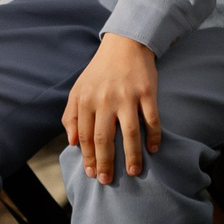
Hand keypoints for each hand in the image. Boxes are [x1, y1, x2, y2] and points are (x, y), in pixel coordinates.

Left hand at [64, 34, 161, 183]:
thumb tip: (72, 143)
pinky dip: (153, 136)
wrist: (125, 43)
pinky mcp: (147, 92)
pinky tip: (153, 149)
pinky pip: (151, 119)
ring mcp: (127, 96)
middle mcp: (105, 99)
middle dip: (105, 163)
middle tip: (107, 180)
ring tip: (133, 172)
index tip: (91, 173)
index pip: (85, 135)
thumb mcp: (78, 89)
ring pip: (129, 133)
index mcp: (86, 100)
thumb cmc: (100, 71)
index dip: (88, 157)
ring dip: (131, 156)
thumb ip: (71, 115)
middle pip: (104, 139)